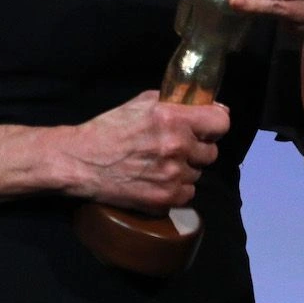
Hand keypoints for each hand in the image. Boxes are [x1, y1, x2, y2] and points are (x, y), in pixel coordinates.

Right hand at [63, 90, 229, 212]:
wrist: (82, 161)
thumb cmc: (110, 128)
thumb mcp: (143, 103)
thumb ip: (176, 103)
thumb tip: (209, 106)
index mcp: (173, 118)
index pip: (221, 122)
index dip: (215, 123)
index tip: (208, 126)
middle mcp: (177, 147)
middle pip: (211, 152)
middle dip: (197, 148)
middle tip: (177, 147)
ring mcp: (172, 176)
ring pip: (199, 174)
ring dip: (185, 169)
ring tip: (161, 164)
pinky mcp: (165, 199)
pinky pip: (188, 194)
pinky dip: (177, 188)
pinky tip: (159, 180)